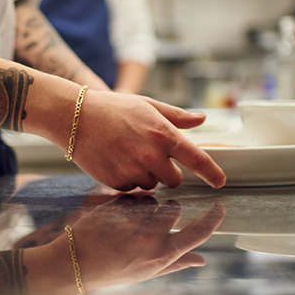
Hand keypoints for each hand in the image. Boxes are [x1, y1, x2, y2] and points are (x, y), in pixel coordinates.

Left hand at [68, 195, 224, 289]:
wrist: (75, 264)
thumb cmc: (113, 271)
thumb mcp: (147, 273)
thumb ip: (175, 264)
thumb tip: (201, 260)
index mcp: (162, 254)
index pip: (199, 233)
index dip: (213, 219)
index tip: (219, 207)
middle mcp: (150, 237)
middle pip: (174, 208)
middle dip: (166, 211)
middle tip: (147, 223)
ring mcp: (131, 221)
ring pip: (151, 200)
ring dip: (144, 206)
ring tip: (126, 224)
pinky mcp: (113, 207)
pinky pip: (130, 196)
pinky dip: (125, 203)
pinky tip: (113, 218)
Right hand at [71, 90, 225, 190]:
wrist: (74, 117)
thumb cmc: (112, 108)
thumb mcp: (147, 105)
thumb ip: (177, 116)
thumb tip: (201, 118)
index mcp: (163, 134)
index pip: (197, 159)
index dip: (212, 173)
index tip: (220, 181)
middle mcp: (150, 154)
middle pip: (174, 180)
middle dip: (167, 172)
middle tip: (150, 156)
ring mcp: (132, 169)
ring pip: (151, 185)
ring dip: (145, 176)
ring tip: (127, 155)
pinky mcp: (115, 180)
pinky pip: (131, 188)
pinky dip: (126, 180)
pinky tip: (115, 162)